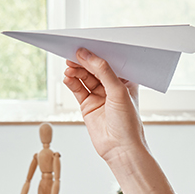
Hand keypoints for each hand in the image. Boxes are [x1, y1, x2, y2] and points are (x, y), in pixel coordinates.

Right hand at [63, 49, 145, 165]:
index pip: (110, 61)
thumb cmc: (128, 122)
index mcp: (126, 80)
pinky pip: (77, 89)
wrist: (120, 149)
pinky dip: (71, 82)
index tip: (85, 44)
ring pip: (84, 77)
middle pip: (94, 68)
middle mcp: (112, 86)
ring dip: (76, 71)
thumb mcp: (118, 91)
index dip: (98, 52)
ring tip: (69, 67)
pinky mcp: (88, 105)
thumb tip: (85, 54)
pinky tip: (67, 77)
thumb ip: (102, 70)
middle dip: (83, 61)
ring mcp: (99, 96)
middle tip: (72, 54)